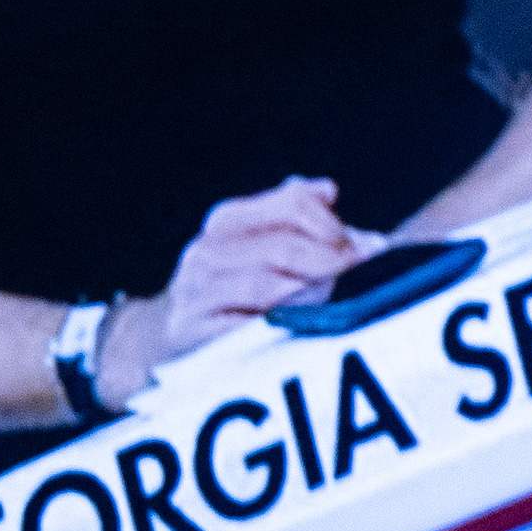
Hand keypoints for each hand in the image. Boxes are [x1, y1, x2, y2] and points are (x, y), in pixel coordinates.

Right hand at [125, 178, 360, 396]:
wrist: (167, 340)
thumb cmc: (237, 286)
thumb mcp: (264, 243)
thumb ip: (300, 215)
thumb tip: (328, 190)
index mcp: (228, 220)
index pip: (293, 203)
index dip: (334, 224)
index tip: (364, 247)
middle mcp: (207, 251)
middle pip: (283, 246)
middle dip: (331, 262)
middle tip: (361, 276)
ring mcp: (195, 293)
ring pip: (266, 286)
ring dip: (314, 293)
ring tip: (340, 300)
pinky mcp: (193, 334)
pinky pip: (246, 326)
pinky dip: (282, 324)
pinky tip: (305, 326)